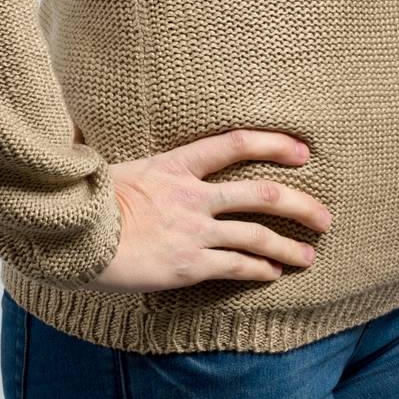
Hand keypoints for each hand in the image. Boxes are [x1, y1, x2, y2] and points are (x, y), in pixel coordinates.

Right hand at [70, 126, 332, 293]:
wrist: (73, 239)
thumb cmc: (82, 201)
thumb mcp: (106, 166)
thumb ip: (118, 151)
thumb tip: (79, 124)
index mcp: (174, 165)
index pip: (233, 143)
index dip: (272, 142)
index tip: (301, 149)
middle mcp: (192, 195)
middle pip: (260, 194)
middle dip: (299, 204)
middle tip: (324, 216)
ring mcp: (194, 231)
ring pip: (256, 235)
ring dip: (287, 247)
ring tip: (308, 256)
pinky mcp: (190, 265)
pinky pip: (236, 267)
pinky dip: (259, 270)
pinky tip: (273, 274)